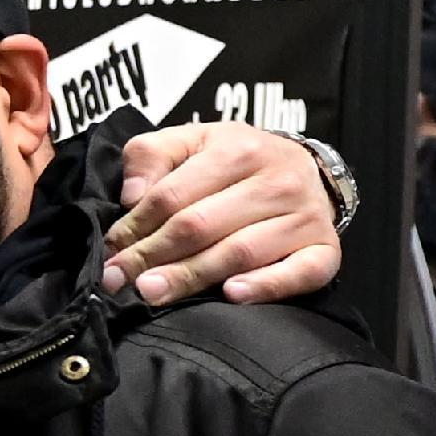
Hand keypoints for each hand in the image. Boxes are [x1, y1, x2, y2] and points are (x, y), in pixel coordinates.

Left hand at [103, 123, 338, 303]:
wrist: (306, 170)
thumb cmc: (239, 160)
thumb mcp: (193, 141)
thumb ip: (152, 154)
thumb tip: (130, 195)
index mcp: (238, 149)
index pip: (173, 194)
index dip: (134, 225)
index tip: (110, 250)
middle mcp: (276, 181)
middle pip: (201, 226)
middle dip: (153, 256)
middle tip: (120, 280)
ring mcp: (305, 217)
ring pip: (239, 252)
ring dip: (192, 276)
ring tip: (152, 292)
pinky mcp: (325, 250)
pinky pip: (298, 273)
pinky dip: (265, 286)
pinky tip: (231, 295)